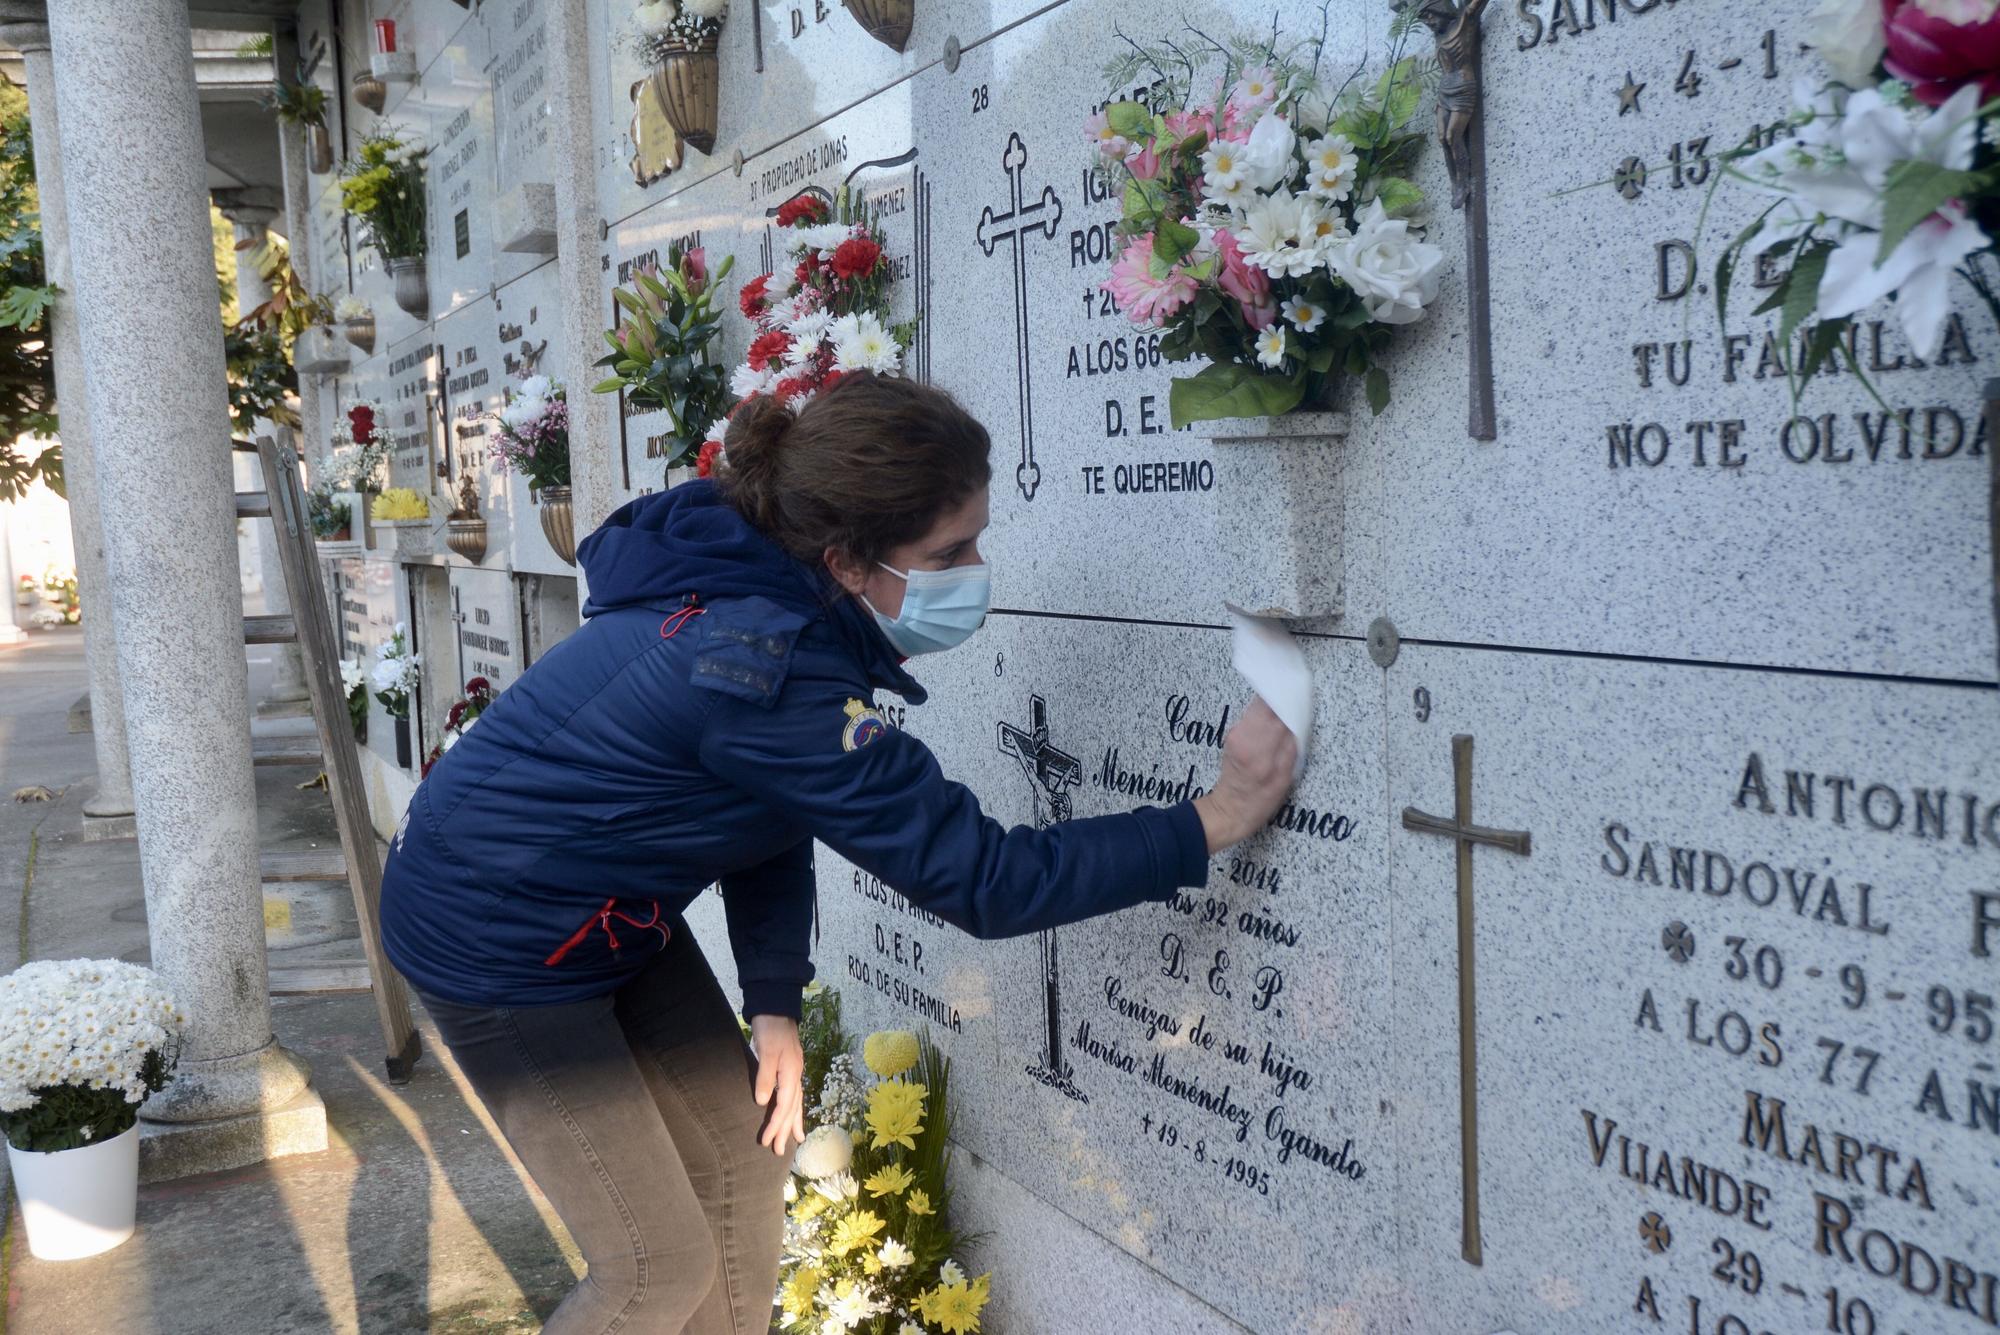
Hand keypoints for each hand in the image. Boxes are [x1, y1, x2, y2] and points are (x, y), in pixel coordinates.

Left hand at [750, 1014, 805, 1156]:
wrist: (775, 1006)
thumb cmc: (770, 1028)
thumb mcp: (766, 1050)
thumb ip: (764, 1077)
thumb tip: (763, 1103)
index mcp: (791, 1073)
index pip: (784, 1106)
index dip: (776, 1125)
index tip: (766, 1141)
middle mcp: (795, 1075)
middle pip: (792, 1108)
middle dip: (786, 1130)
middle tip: (779, 1152)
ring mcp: (793, 1071)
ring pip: (795, 1103)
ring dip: (793, 1122)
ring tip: (797, 1139)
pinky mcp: (788, 1067)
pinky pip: (793, 1094)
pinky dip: (793, 1107)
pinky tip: (793, 1112)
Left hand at [1194, 695, 1296, 853]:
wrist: (1229, 810)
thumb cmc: (1260, 800)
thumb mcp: (1285, 779)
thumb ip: (1290, 747)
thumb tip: (1297, 720)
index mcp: (1261, 750)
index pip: (1278, 711)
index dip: (1291, 700)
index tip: (1303, 694)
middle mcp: (1244, 737)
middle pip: (1265, 703)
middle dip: (1282, 698)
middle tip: (1296, 699)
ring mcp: (1234, 734)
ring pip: (1257, 707)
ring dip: (1272, 706)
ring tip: (1286, 710)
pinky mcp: (1230, 735)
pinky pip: (1251, 717)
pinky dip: (1263, 715)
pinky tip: (1271, 723)